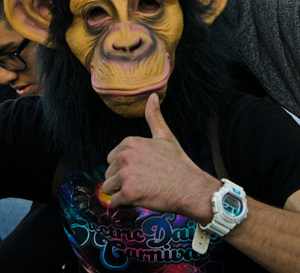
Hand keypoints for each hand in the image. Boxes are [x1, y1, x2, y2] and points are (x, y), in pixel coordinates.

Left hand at [103, 94, 218, 218]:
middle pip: (108, 174)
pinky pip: (114, 202)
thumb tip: (152, 96)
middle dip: (122, 181)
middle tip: (144, 181)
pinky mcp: (128, 193)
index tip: (143, 170)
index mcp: (130, 142)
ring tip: (142, 190)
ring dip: (122, 193)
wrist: (190, 187)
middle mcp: (125, 156)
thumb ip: (154, 117)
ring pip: (108, 189)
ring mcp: (126, 174)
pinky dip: (125, 204)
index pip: (112, 159)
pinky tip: (141, 198)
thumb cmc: (178, 164)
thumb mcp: (165, 137)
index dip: (126, 168)